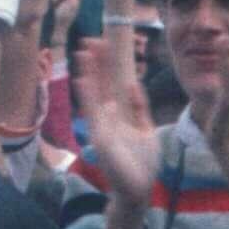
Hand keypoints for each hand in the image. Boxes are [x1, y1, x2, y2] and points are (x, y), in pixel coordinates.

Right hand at [76, 25, 165, 210]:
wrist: (137, 189)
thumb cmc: (142, 163)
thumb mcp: (145, 129)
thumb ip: (140, 107)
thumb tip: (135, 83)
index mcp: (119, 114)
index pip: (112, 83)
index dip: (109, 64)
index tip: (106, 44)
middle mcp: (108, 116)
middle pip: (101, 83)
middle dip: (97, 62)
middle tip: (91, 39)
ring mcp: (101, 124)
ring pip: (93, 92)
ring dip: (88, 72)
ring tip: (84, 50)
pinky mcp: (99, 135)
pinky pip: (91, 110)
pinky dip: (87, 94)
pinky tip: (83, 77)